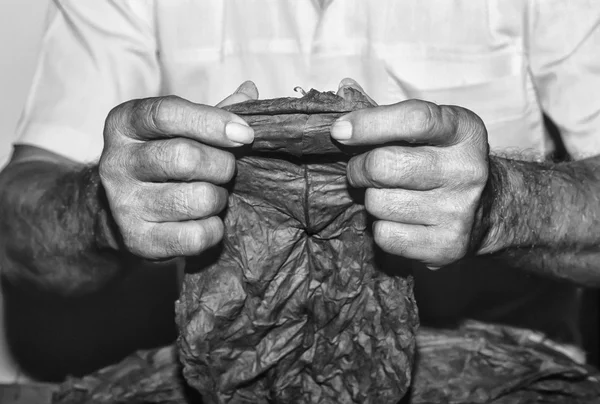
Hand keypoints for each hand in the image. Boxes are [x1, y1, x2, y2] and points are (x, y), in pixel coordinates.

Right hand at [99, 81, 257, 258]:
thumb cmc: (161, 160)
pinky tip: (206, 220)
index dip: (212, 122)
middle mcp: (116, 162)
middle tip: (226, 170)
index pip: (167, 114)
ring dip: (219, 198)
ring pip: (197, 199)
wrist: (119, 211)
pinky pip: (196, 236)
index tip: (245, 134)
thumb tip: (250, 90)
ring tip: (213, 195)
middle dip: (222, 165)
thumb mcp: (178, 128)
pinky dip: (213, 229)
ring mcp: (124, 204)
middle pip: (186, 158)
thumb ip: (212, 112)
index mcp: (124, 123)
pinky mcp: (138, 240)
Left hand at [332, 79, 488, 268]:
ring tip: (390, 195)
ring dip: (372, 199)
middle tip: (363, 170)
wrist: (488, 209)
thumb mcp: (431, 130)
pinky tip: (400, 220)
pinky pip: (385, 236)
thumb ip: (391, 123)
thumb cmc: (441, 161)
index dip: (369, 124)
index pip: (415, 119)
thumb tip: (341, 130)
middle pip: (384, 166)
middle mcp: (467, 170)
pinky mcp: (447, 246)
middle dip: (359, 168)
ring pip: (378, 203)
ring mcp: (458, 211)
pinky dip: (382, 228)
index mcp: (464, 131)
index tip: (340, 131)